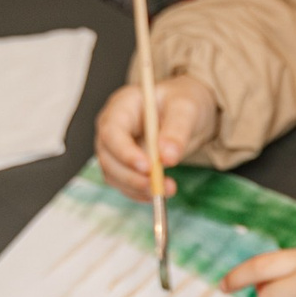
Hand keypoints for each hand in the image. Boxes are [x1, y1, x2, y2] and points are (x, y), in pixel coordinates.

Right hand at [94, 74, 215, 199]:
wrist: (187, 114)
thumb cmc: (183, 103)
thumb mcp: (185, 109)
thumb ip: (176, 130)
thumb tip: (167, 158)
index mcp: (122, 106)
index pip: (112, 131)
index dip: (125, 152)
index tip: (148, 168)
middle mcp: (112, 127)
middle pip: (108, 157)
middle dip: (131, 177)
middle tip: (159, 187)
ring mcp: (115, 148)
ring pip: (114, 175)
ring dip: (137, 188)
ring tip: (167, 190)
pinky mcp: (124, 165)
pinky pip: (124, 184)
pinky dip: (140, 193)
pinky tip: (160, 193)